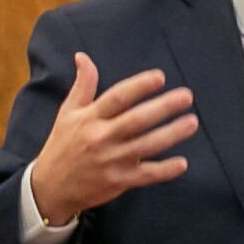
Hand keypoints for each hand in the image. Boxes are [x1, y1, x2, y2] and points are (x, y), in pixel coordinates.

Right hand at [26, 50, 199, 221]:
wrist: (51, 187)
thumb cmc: (62, 145)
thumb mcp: (67, 113)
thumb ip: (82, 85)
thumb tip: (83, 56)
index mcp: (89, 118)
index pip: (117, 98)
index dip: (138, 87)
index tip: (160, 77)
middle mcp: (101, 138)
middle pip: (136, 120)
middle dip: (163, 107)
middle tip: (186, 96)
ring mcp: (111, 161)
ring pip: (146, 146)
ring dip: (171, 134)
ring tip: (192, 122)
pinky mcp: (119, 181)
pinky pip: (146, 175)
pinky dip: (165, 170)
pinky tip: (183, 163)